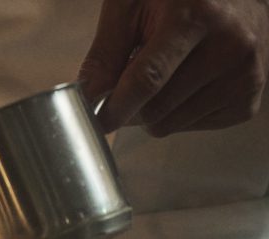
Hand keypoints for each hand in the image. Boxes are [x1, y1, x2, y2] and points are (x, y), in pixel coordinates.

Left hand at [78, 0, 268, 135]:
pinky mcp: (247, 100)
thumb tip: (88, 97)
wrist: (234, 0)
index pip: (148, 79)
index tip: (96, 122)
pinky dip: (178, 113)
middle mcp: (230, 47)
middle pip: (155, 109)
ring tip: (167, 75)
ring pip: (169, 124)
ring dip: (155, 110)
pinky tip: (188, 83)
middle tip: (134, 78)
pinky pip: (191, 128)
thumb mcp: (133, 7)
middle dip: (132, 104)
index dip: (115, 107)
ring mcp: (244, 76)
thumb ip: (106, 52)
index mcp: (196, 17)